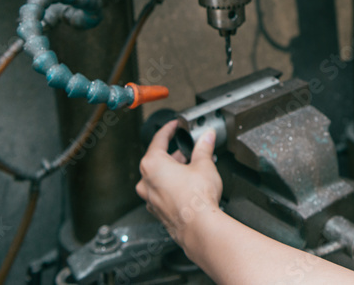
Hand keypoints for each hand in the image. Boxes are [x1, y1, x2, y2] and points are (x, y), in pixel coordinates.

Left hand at [135, 121, 222, 243]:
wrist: (199, 227)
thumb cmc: (196, 199)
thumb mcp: (204, 164)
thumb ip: (204, 148)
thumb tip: (207, 137)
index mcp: (153, 164)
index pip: (159, 139)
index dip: (169, 129)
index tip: (174, 125)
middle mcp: (146, 181)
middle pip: (157, 159)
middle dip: (174, 152)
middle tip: (188, 148)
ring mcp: (150, 198)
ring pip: (158, 177)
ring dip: (173, 170)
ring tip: (191, 168)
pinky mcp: (158, 211)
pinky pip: (162, 192)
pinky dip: (172, 186)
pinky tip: (187, 186)